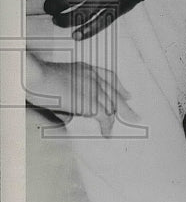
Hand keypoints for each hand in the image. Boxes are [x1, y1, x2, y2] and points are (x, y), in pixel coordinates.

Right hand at [25, 53, 139, 136]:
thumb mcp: (57, 80)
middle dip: (125, 106)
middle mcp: (93, 76)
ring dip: (114, 120)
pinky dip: (107, 126)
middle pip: (114, 93)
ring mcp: (93, 88)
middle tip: (134, 116)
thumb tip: (69, 110)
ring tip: (117, 130)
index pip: (109, 77)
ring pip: (111, 106)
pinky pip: (104, 116)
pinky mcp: (90, 101)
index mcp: (86, 68)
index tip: (126, 94)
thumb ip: (68, 92)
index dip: (119, 87)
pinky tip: (107, 133)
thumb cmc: (37, 78)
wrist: (35, 76)